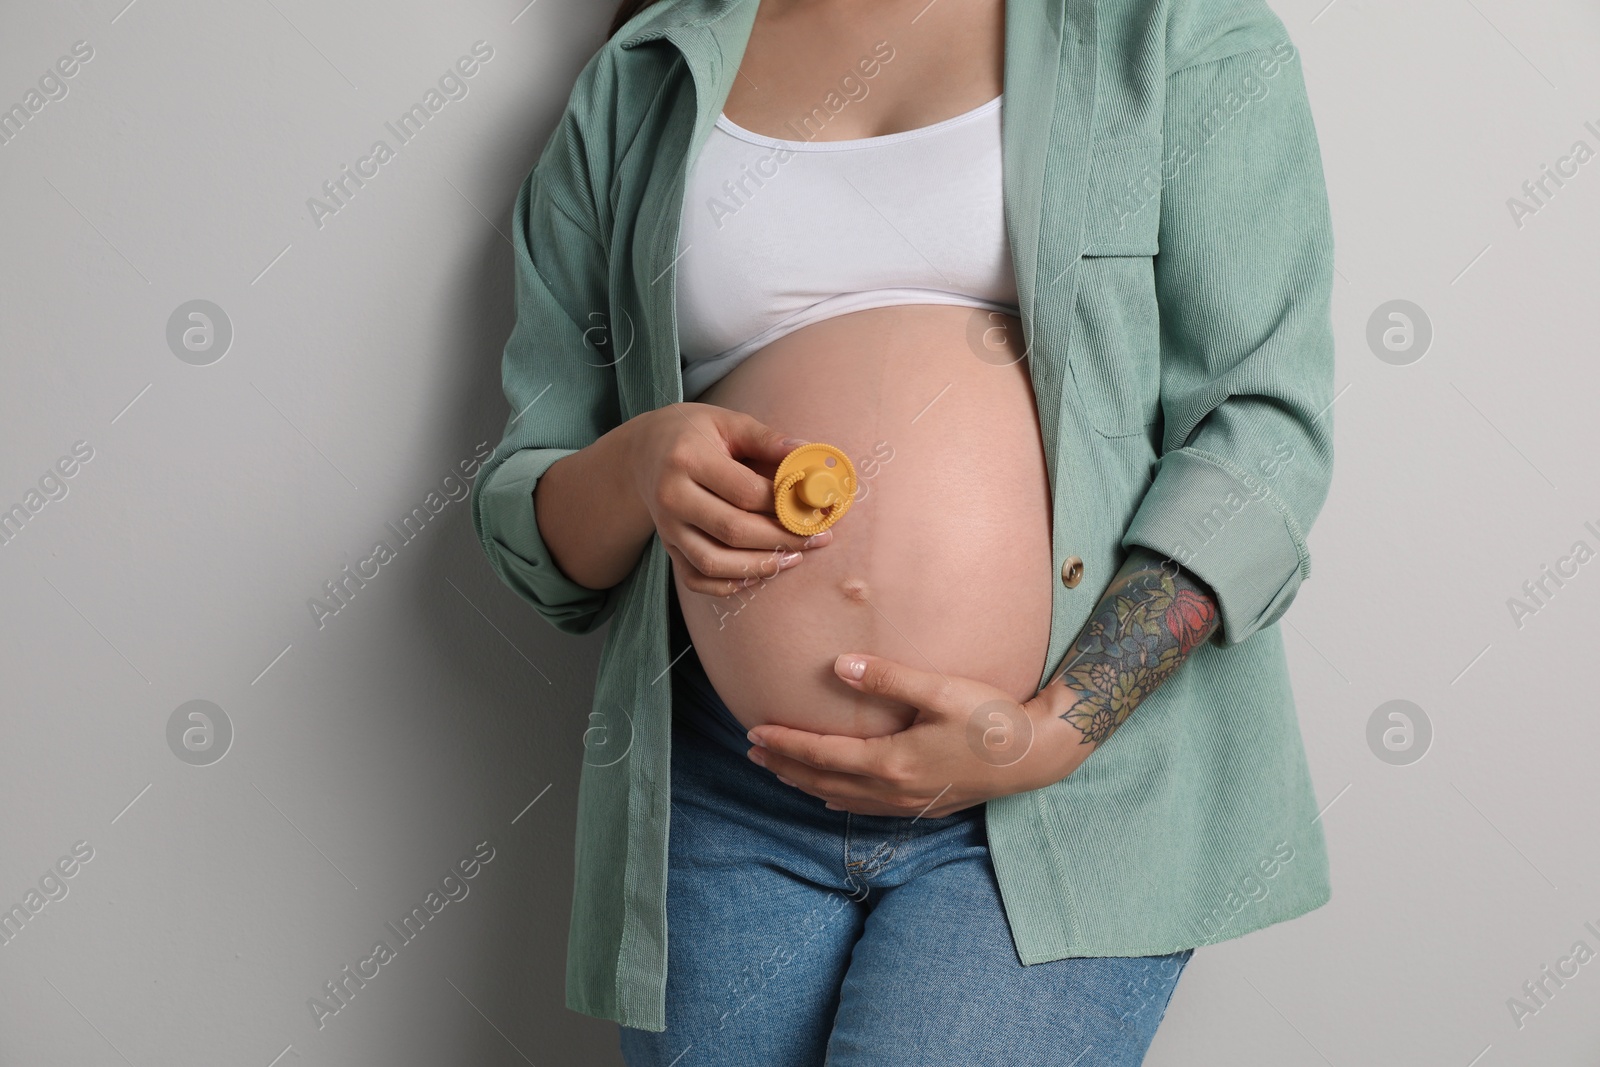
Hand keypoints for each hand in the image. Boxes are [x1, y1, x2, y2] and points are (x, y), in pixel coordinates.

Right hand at [626, 403, 831, 595]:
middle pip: (732, 530)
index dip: (783, 503)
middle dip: (781, 538)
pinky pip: (696, 579)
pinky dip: (729, 585)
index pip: (744, 491)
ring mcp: (666, 528)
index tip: (813, 506)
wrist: (642, 452)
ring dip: (760, 566)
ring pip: (713, 562)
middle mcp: (672, 497)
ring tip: (794, 557)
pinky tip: (760, 573)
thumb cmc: (692, 433)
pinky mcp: (668, 547)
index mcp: (687, 459)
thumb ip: (766, 439)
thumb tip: (808, 452)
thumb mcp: (727, 421)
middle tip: (817, 537)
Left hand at [745, 652, 1092, 818]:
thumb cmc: (990, 718)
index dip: (785, 744)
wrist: (1036, 756)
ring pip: (841, 798)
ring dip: (806, 784)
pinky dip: (838, 799)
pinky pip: (866, 808)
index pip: (821, 755)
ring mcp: (908, 804)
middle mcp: (893, 790)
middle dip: (785, 766)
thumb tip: (838, 667)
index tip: (755, 732)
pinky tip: (830, 795)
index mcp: (891, 762)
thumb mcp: (939, 690)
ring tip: (779, 770)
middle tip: (752, 752)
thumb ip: (887, 678)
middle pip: (823, 781)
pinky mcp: (924, 806)